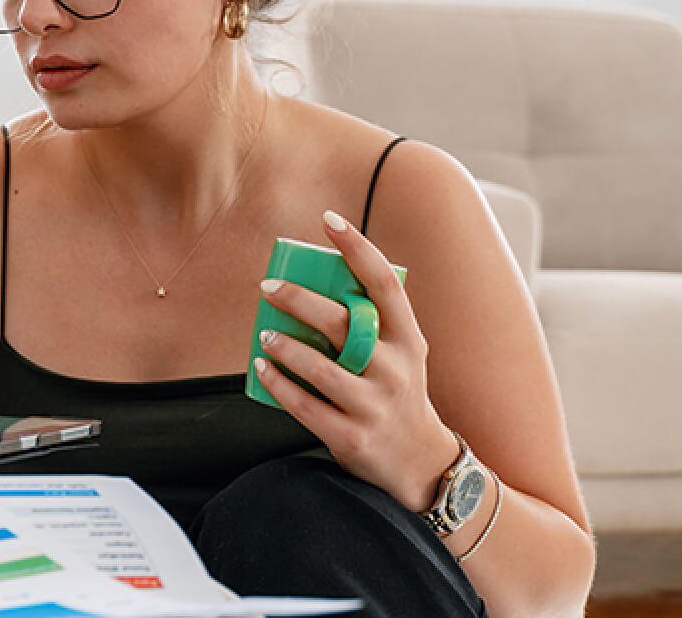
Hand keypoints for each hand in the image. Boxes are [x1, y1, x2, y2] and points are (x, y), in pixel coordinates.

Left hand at [252, 209, 457, 512]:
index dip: (357, 247)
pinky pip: (305, 406)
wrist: (419, 462)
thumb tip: (312, 284)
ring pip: (320, 367)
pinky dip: (279, 386)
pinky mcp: (352, 437)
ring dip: (285, 346)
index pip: (385, 282)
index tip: (329, 219)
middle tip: (269, 286)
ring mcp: (374, 405)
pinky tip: (262, 370)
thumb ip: (372, 325)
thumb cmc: (398, 393)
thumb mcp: (402, 355)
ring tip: (264, 333)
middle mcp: (395, 369)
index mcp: (409, 339)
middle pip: (344, 321)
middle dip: (300, 299)